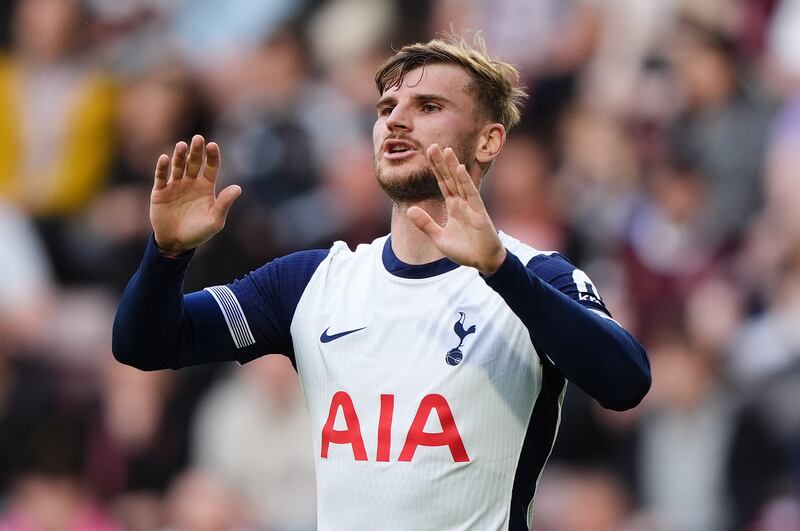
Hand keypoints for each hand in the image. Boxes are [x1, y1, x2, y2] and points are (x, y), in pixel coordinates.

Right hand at [150, 135, 240, 255]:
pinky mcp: (160, 191)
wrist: (176, 243)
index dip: (212, 156)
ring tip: (181, 146)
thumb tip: (238, 188)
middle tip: (198, 138)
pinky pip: (161, 177)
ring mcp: (175, 185)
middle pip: (194, 162)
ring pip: (178, 166)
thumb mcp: (215, 221)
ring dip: (179, 155)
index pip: (211, 167)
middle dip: (196, 151)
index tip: (212, 146)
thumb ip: (224, 204)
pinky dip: (162, 168)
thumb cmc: (199, 233)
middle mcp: (191, 182)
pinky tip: (164, 158)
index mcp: (206, 187)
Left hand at [407, 144, 505, 274]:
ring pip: (460, 182)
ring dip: (453, 166)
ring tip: (446, 150)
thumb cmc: (465, 250)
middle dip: (441, 163)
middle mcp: (462, 203)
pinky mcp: (479, 212)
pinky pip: (472, 194)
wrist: (483, 262)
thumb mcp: (439, 238)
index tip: (428, 155)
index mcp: (454, 207)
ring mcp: (471, 206)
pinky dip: (466, 182)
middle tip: (432, 146)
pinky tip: (460, 169)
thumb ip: (426, 224)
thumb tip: (410, 209)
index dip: (436, 170)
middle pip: (449, 179)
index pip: (442, 184)